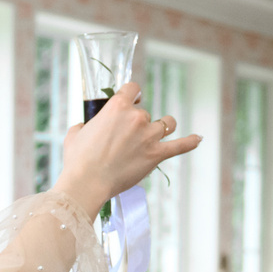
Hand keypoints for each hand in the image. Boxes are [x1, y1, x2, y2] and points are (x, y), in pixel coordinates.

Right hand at [52, 83, 200, 214]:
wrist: (87, 182)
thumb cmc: (78, 160)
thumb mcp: (75, 134)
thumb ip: (84, 125)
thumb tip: (85, 127)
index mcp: (117, 107)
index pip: (133, 88)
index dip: (132, 94)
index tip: (132, 100)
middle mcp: (136, 117)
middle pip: (145, 111)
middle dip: (137, 122)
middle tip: (127, 138)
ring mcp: (149, 135)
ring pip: (166, 123)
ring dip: (162, 126)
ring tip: (157, 134)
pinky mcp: (157, 154)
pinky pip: (180, 145)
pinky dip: (190, 141)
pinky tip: (198, 138)